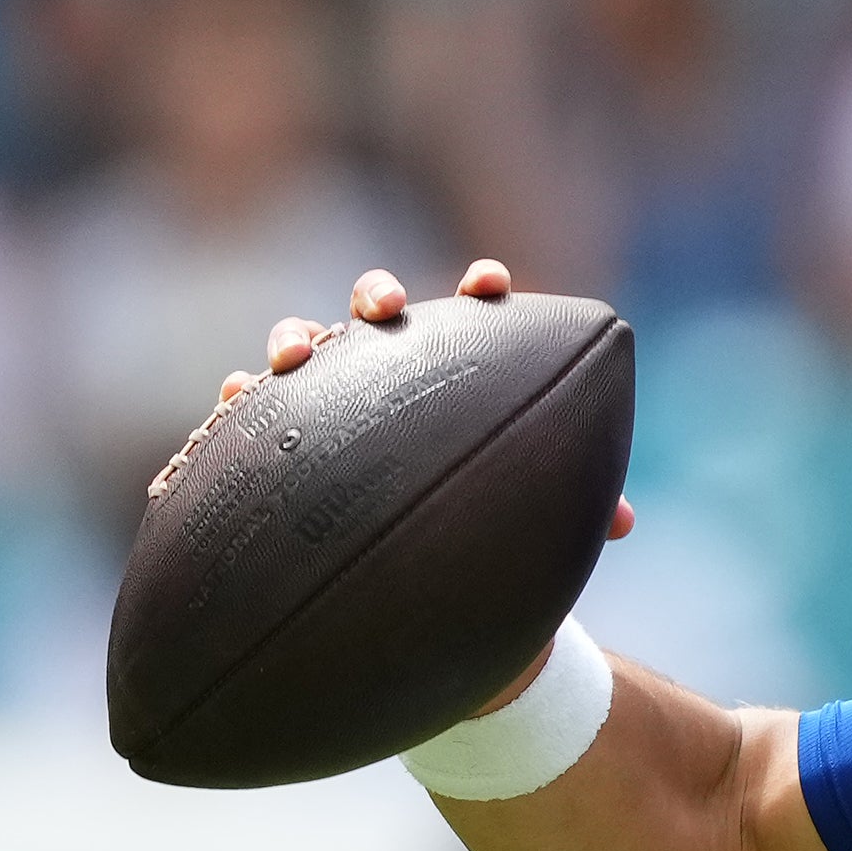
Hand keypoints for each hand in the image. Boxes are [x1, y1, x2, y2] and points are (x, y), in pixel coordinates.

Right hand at [205, 259, 631, 714]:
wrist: (420, 565)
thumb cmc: (486, 518)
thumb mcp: (530, 511)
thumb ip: (576, 506)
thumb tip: (619, 519)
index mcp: (457, 371)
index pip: (474, 314)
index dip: (482, 291)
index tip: (492, 285)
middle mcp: (390, 370)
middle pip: (378, 310)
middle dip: (377, 296)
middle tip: (385, 308)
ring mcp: (332, 396)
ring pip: (308, 346)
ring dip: (298, 339)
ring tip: (295, 355)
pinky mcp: (284, 434)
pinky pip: (252, 410)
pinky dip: (240, 400)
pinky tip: (231, 406)